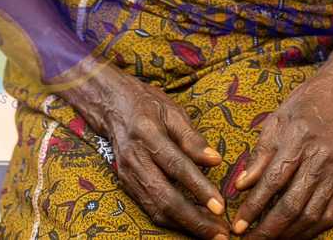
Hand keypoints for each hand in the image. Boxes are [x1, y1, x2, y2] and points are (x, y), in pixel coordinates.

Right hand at [90, 69, 230, 238]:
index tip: (221, 206)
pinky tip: (193, 224)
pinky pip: (150, 209)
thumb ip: (192, 138)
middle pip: (165, 197)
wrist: (111, 105)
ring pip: (157, 210)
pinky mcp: (126, 185)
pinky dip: (172, 221)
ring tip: (212, 233)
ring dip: (186, 225)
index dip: (199, 188)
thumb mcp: (172, 110)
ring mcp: (128, 175)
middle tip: (221, 233)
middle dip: (194, 219)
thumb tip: (215, 160)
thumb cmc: (147, 104)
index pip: (176, 166)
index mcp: (147, 134)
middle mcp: (135, 159)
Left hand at [229, 67, 332, 238]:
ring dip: (288, 234)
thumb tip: (242, 185)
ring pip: (311, 215)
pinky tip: (293, 235)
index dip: (254, 207)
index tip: (238, 225)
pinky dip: (310, 230)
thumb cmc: (305, 104)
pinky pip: (328, 215)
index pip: (273, 181)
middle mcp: (320, 159)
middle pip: (293, 204)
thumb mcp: (276, 120)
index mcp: (299, 139)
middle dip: (269, 229)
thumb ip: (260, 154)